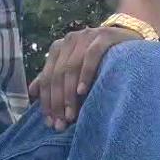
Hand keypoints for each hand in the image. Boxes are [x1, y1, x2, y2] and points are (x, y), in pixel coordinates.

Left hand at [28, 24, 143, 130]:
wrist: (127, 37)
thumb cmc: (99, 58)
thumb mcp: (73, 67)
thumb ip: (53, 77)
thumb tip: (32, 92)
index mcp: (58, 48)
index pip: (47, 78)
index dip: (47, 101)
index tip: (50, 122)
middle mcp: (69, 40)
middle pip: (57, 75)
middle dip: (57, 102)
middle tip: (61, 123)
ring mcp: (86, 36)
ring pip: (71, 68)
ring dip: (69, 94)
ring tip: (71, 115)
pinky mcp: (104, 36)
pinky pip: (91, 56)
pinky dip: (85, 75)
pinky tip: (82, 91)